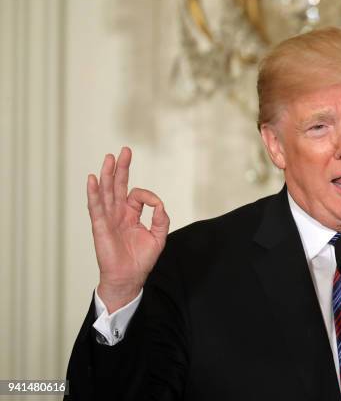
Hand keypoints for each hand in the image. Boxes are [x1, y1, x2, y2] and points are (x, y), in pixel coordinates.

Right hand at [87, 147, 169, 312]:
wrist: (129, 278)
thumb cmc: (141, 259)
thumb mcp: (158, 237)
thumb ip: (161, 219)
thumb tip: (159, 204)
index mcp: (131, 214)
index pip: (137, 195)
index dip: (148, 195)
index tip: (155, 204)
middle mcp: (118, 213)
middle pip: (118, 186)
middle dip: (122, 168)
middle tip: (124, 151)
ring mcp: (108, 218)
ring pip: (106, 192)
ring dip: (107, 175)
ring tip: (109, 158)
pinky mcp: (100, 226)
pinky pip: (96, 207)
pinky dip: (94, 193)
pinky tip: (93, 179)